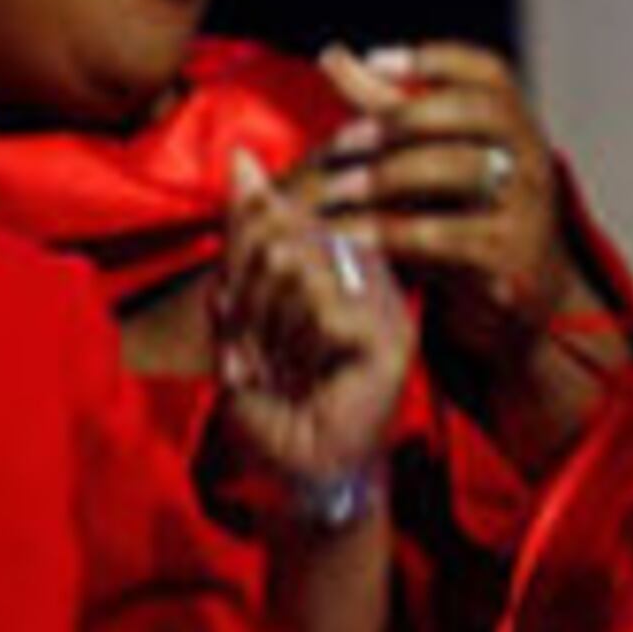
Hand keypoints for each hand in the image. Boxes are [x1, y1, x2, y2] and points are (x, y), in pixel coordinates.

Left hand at [211, 146, 413, 488]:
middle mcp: (371, 274)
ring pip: (299, 266)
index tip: (240, 318)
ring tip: (275, 367)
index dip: (242, 261)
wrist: (295, 474)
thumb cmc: (274, 399)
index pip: (280, 215)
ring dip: (265, 327)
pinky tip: (303, 378)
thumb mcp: (242, 305)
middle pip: (282, 235)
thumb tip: (242, 157)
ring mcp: (387, 306)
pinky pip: (326, 307)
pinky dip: (295, 347)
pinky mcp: (393, 341)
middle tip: (254, 350)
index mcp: (341, 259)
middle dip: (247, 299)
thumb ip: (246, 235)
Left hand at [311, 41, 587, 371]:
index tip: (376, 62)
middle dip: (401, 120)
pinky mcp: (509, 261)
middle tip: (342, 140)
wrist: (524, 296)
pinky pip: (444, 237)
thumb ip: (386, 108)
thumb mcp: (435, 159)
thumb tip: (332, 55)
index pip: (489, 73)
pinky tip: (350, 235)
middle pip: (472, 114)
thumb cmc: (467, 213)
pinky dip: (389, 233)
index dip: (436, 59)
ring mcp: (528, 209)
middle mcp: (532, 159)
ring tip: (336, 191)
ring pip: (459, 171)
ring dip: (388, 176)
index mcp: (517, 125)